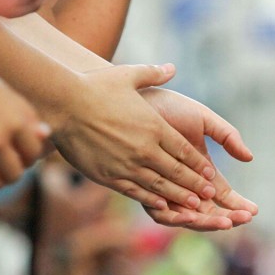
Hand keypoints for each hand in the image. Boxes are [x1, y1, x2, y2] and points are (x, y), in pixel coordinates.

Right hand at [48, 63, 217, 211]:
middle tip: (210, 195)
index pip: (184, 150)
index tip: (211, 173)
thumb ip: (153, 73)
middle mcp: (145, 148)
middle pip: (177, 171)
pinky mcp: (109, 176)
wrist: (63, 104)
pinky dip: (151, 200)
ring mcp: (127, 164)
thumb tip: (171, 68)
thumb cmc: (94, 87)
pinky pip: (135, 191)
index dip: (198, 164)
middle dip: (195, 184)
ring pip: (160, 186)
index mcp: (154, 126)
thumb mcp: (128, 75)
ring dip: (179, 196)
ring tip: (194, 207)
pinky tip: (162, 206)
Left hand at [140, 88, 256, 229]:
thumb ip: (228, 136)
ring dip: (206, 222)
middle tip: (243, 219)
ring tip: (223, 221)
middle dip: (226, 217)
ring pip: (186, 217)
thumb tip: (249, 158)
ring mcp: (164, 190)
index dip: (237, 204)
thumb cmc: (170, 108)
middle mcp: (182, 184)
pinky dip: (176, 217)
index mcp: (199, 170)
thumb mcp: (204, 120)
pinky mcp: (145, 191)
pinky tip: (192, 214)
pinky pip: (160, 213)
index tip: (254, 210)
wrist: (137, 100)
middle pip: (207, 211)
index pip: (221, 195)